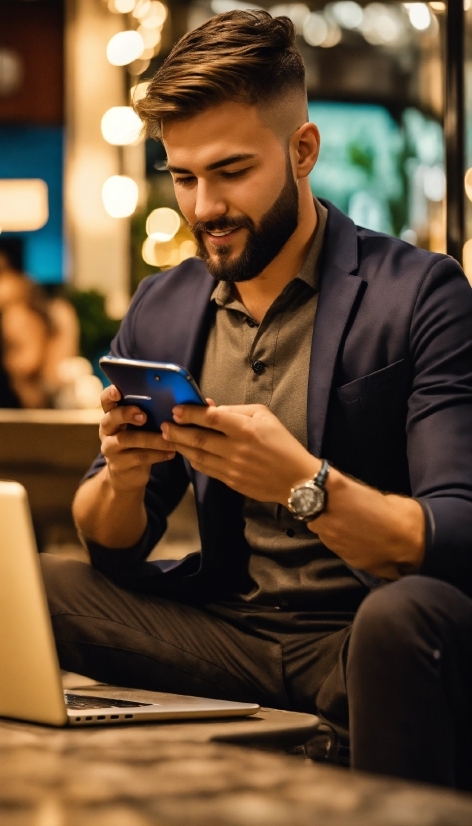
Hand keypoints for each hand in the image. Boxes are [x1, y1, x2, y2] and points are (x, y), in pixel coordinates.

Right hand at [99, 385, 175, 491]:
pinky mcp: (119, 465)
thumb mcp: (139, 427)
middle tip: (143, 415)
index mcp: (112, 416)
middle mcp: (107, 431)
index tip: (118, 391)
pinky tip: (172, 452)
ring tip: (169, 437)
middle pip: (110, 419)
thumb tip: (174, 400)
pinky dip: (158, 454)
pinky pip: (138, 457)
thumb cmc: (139, 443)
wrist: (127, 475)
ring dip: (151, 438)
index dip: (109, 395)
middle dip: (126, 414)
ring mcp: (110, 449)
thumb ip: (148, 413)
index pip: (106, 402)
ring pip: (127, 440)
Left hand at [160, 403, 318, 502]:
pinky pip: (206, 469)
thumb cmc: (283, 444)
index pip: (211, 418)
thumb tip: (212, 407)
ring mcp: (232, 468)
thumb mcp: (265, 416)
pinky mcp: (231, 482)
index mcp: (246, 429)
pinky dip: (193, 460)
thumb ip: (237, 410)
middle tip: (164, 425)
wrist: (297, 479)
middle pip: (198, 439)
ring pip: (197, 456)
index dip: (190, 413)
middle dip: (177, 431)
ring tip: (169, 438)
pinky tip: (187, 452)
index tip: (176, 410)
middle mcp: (236, 449)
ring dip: (181, 446)